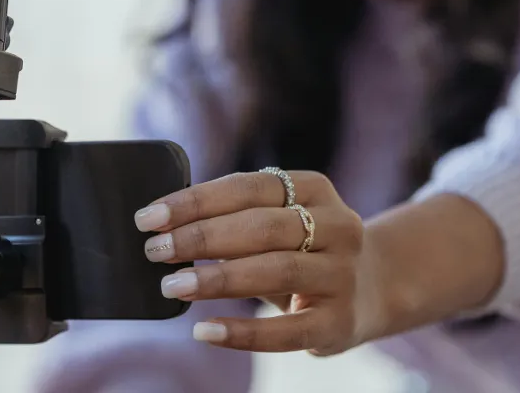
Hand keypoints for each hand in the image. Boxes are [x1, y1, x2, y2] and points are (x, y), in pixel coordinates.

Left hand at [133, 169, 387, 355]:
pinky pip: (287, 330)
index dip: (195, 201)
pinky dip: (242, 332)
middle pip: (261, 227)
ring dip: (217, 278)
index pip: (248, 187)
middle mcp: (338, 225)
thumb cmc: (301, 249)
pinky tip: (204, 330)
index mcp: (315, 189)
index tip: (149, 217)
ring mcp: (342, 274)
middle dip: (201, 238)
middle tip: (155, 251)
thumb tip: (161, 224)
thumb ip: (234, 216)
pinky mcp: (339, 322)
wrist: (370, 288)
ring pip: (275, 271)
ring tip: (172, 286)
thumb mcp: (280, 220)